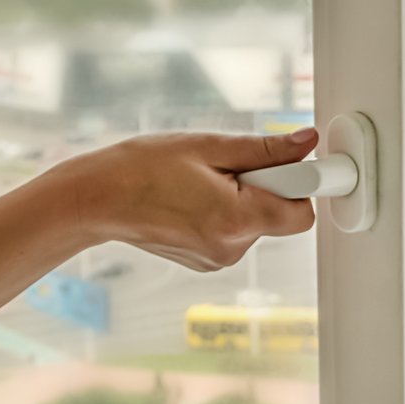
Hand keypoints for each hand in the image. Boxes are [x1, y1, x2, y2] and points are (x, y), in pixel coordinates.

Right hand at [40, 128, 318, 270]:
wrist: (96, 200)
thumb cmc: (142, 168)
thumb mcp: (208, 146)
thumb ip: (265, 149)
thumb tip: (307, 143)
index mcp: (236, 220)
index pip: (302, 213)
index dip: (301, 184)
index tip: (296, 166)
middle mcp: (231, 247)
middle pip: (280, 214)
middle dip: (266, 186)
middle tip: (226, 167)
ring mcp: (218, 259)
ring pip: (257, 221)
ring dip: (243, 197)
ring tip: (200, 182)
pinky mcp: (207, 261)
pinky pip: (236, 231)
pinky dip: (226, 211)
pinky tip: (192, 198)